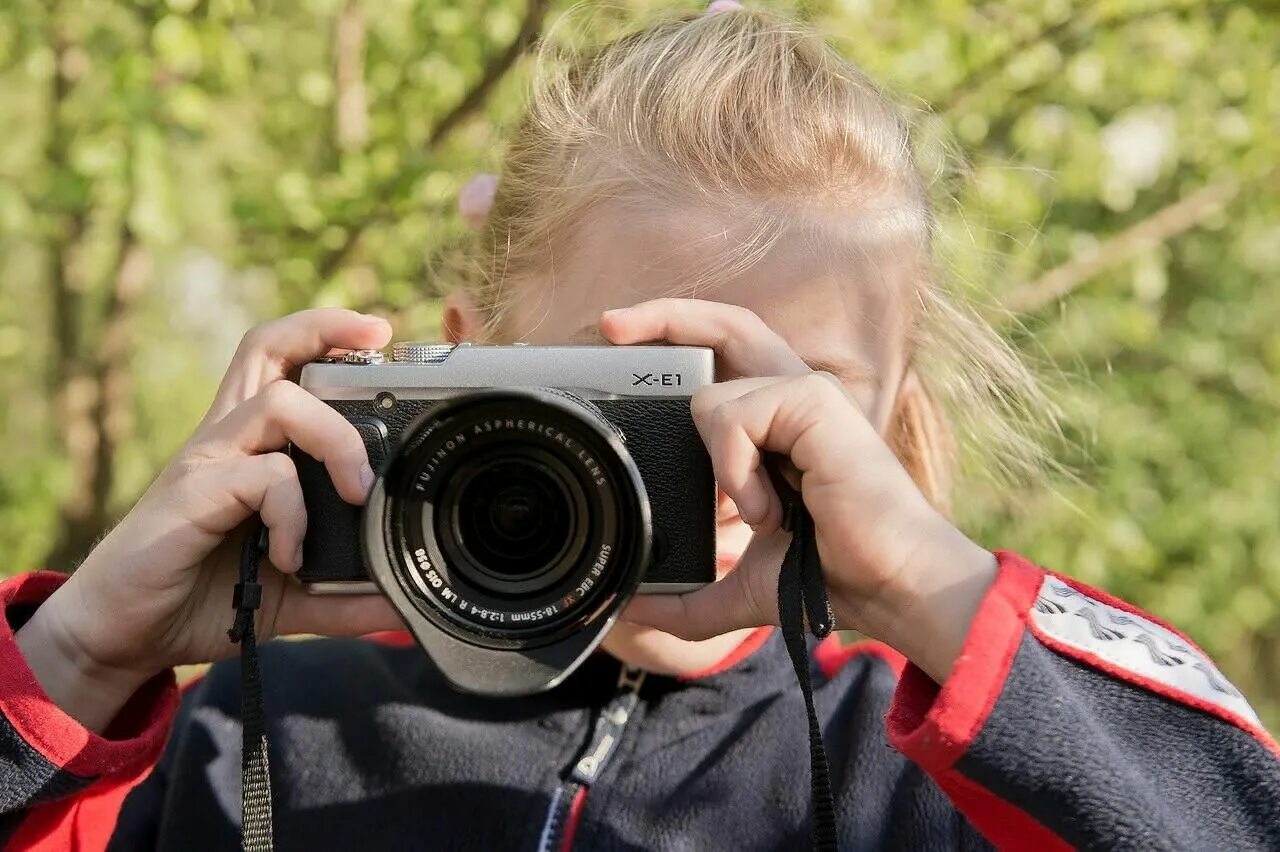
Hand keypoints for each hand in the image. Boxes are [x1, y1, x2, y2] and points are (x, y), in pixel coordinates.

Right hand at [16, 310, 403, 731]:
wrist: (125, 634)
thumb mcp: (290, 596)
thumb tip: (403, 607)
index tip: (379, 334)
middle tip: (379, 340)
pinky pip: (263, 475)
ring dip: (335, 440)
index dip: (326, 335)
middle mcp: (228, 438)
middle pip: (266, 347)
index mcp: (251, 446)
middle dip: (326, 329)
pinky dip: (293, 514)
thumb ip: (344, 596)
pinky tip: (290, 557)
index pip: (280, 361)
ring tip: (357, 493)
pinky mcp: (193, 493)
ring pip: (279, 401)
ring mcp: (208, 460)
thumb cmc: (202, 597)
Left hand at [600, 299, 997, 682]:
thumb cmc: (836, 578)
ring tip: (764, 514)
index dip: (677, 339)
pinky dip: (736, 471)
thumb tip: (632, 612)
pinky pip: (734, 417)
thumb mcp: (744, 587)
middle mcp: (796, 399)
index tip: (619, 345)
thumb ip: (689, 598)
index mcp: (783, 426)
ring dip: (722, 469)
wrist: (889, 588)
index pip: (728, 358)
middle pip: (727, 325)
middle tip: (608, 324)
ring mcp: (807, 394)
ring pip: (713, 397)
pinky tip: (772, 508)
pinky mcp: (813, 401)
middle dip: (664, 314)